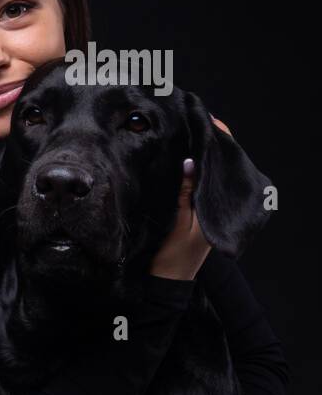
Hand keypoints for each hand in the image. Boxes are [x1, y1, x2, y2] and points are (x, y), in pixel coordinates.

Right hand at [147, 115, 231, 280]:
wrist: (169, 279)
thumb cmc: (175, 255)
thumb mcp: (180, 221)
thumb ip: (187, 191)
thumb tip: (190, 158)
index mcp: (225, 201)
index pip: (225, 157)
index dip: (214, 134)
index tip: (199, 115)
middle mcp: (222, 198)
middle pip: (218, 156)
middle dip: (204, 134)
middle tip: (186, 114)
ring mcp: (210, 200)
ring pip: (208, 163)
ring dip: (197, 145)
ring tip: (181, 125)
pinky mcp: (198, 203)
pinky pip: (198, 173)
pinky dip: (191, 158)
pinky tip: (178, 147)